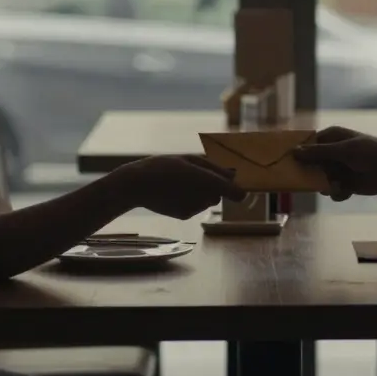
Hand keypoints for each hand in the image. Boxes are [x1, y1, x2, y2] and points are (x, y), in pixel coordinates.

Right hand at [113, 155, 246, 219]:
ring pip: (207, 201)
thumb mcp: (188, 160)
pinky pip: (196, 207)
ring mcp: (193, 208)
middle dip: (213, 187)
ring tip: (180, 183)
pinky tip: (175, 194)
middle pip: (218, 194)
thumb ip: (212, 167)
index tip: (240, 191)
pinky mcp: (185, 215)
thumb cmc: (162, 166)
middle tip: (195, 176)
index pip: (232, 191)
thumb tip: (233, 175)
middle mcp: (200, 195)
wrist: (136, 185)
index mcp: (203, 178)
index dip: (238, 191)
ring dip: (201, 193)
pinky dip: (191, 201)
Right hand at [292, 126, 376, 200]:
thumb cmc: (371, 153)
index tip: (284, 161)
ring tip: (337, 185)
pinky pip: (332, 190)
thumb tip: (294, 151)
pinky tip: (346, 191)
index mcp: (332, 137)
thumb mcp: (344, 150)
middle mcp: (332, 152)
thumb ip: (319, 152)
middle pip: (311, 163)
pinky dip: (338, 192)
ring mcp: (338, 169)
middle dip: (310, 173)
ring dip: (326, 185)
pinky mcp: (345, 184)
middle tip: (304, 181)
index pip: (308, 143)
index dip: (297, 152)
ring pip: (320, 179)